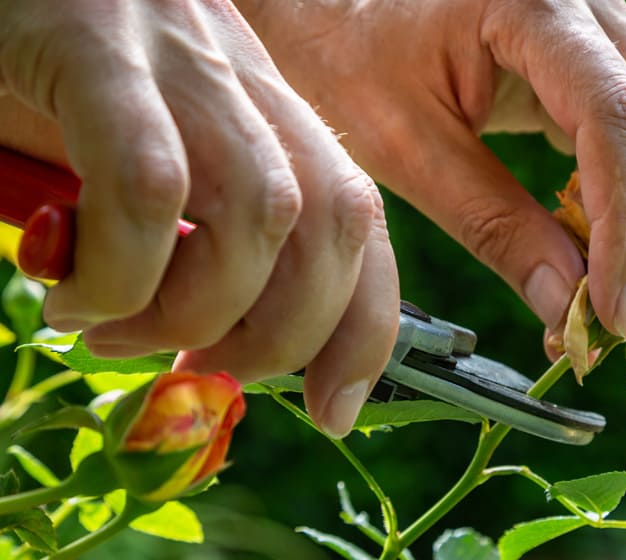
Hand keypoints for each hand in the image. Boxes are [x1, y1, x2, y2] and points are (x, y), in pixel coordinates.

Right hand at [0, 0, 400, 437]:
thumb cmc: (74, 83)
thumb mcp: (163, 160)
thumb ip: (201, 238)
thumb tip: (210, 338)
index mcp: (272, 116)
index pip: (361, 224)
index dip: (365, 328)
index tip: (334, 408)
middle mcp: (249, 87)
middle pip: (332, 227)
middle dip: (280, 336)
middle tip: (198, 368)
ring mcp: (185, 65)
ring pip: (259, 215)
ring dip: (196, 312)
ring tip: (118, 332)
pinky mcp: (103, 52)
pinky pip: (148, 186)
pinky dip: (122, 269)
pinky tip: (75, 293)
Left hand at [240, 0, 625, 360]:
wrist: (332, 9)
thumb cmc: (348, 63)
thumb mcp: (408, 149)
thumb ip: (495, 226)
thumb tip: (571, 310)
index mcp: (532, 6)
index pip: (616, 120)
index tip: (613, 316)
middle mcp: (586, 2)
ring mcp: (597, 26)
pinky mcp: (591, 58)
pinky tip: (620, 265)